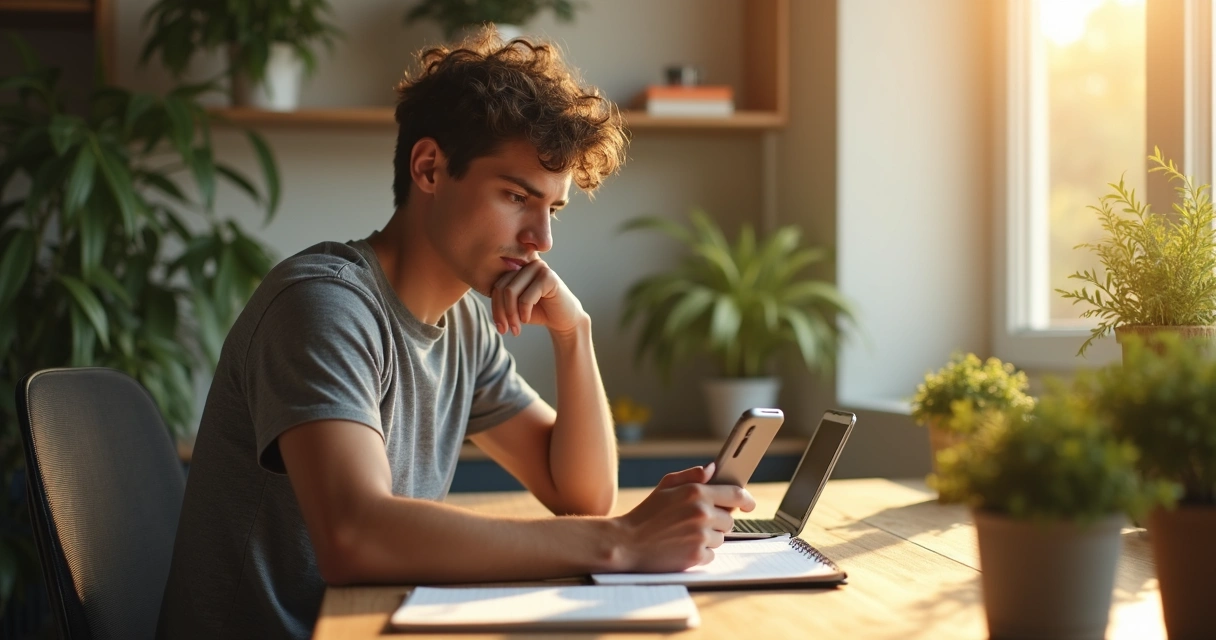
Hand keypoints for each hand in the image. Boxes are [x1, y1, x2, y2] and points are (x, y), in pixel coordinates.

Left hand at [492, 258, 586, 335]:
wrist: (564, 319)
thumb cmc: (538, 312)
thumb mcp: (514, 305)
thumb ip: (501, 297)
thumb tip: (480, 293)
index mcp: (518, 266)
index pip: (496, 284)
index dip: (494, 307)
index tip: (500, 327)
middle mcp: (527, 263)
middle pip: (502, 288)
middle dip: (501, 312)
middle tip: (506, 330)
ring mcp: (539, 268)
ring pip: (511, 292)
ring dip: (511, 315)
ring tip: (516, 328)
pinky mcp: (549, 277)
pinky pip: (526, 297)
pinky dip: (524, 312)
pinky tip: (528, 319)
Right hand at [611, 462, 755, 572]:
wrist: (627, 543)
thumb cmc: (646, 514)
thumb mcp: (665, 486)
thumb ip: (691, 476)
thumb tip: (712, 469)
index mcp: (696, 492)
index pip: (736, 494)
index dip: (746, 500)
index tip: (749, 505)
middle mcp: (702, 513)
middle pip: (729, 519)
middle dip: (717, 521)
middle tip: (696, 523)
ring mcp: (701, 535)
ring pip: (721, 538)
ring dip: (708, 538)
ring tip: (684, 535)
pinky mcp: (697, 556)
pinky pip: (711, 555)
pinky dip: (700, 554)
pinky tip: (682, 547)